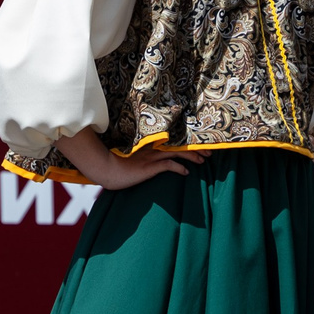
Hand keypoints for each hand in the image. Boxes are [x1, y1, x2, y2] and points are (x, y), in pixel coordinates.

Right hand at [68, 141, 203, 190]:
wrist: (104, 169)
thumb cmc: (113, 165)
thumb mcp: (128, 157)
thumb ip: (140, 156)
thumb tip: (146, 160)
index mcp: (148, 144)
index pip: (172, 140)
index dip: (186, 142)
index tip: (197, 144)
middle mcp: (152, 148)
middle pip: (179, 144)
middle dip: (196, 148)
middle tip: (209, 152)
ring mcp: (151, 157)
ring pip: (178, 152)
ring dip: (193, 157)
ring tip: (203, 161)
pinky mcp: (149, 167)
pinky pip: (169, 166)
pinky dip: (180, 169)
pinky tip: (186, 173)